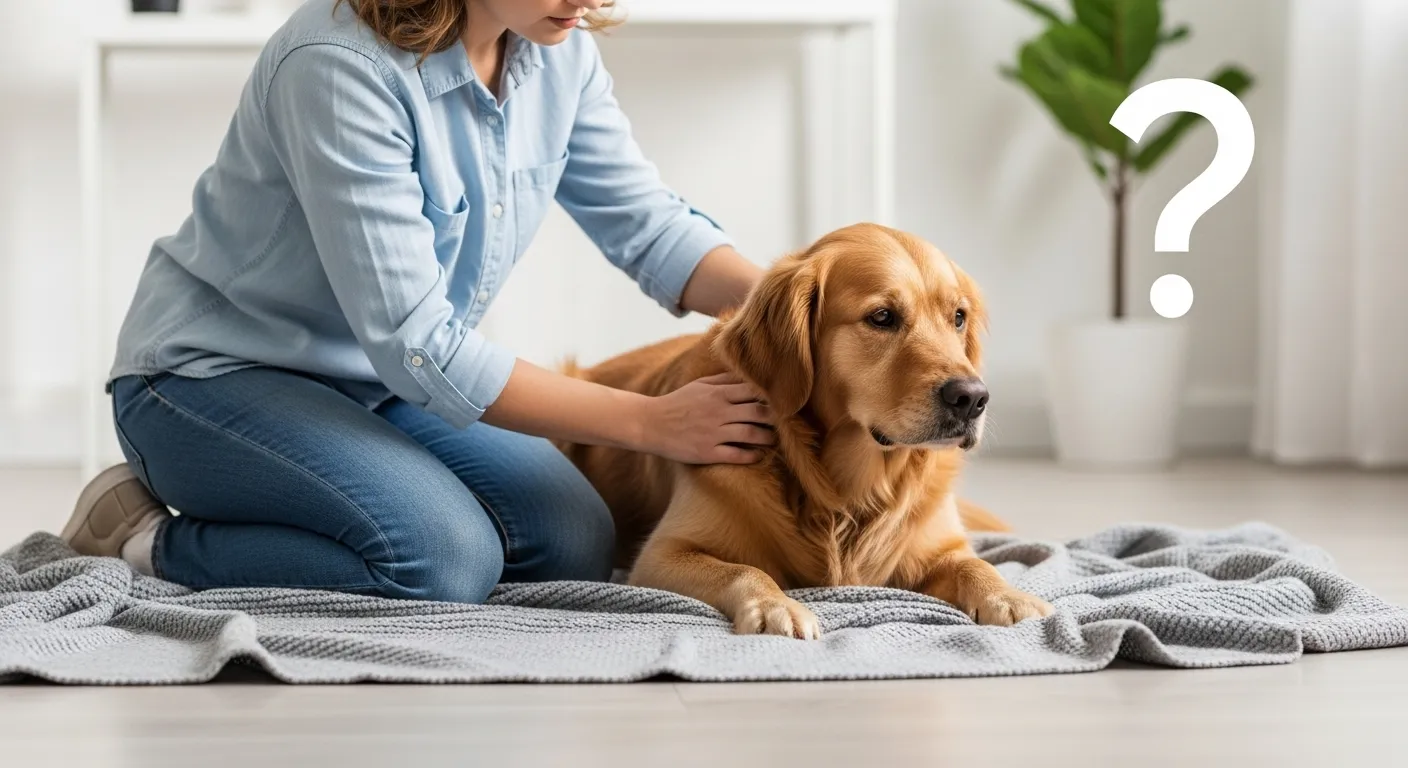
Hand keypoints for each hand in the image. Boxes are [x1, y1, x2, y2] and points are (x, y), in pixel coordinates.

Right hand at [639, 373, 774, 463]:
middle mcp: (718, 412)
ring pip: (751, 434)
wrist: (650, 424)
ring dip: (768, 437)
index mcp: (717, 394)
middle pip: (758, 412)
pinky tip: (759, 455)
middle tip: (786, 422)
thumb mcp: (699, 386)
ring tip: (775, 439)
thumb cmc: (677, 403)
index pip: (753, 392)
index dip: (771, 396)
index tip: (782, 401)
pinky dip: (751, 456)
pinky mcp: (707, 452)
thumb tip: (747, 375)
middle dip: (775, 418)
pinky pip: (736, 455)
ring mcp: (713, 433)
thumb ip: (724, 380)